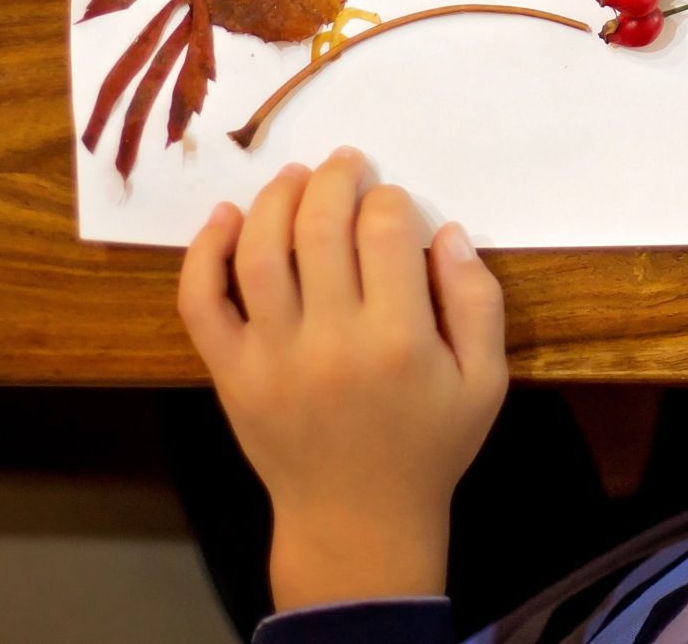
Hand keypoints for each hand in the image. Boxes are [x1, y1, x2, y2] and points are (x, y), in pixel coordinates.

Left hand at [178, 148, 506, 610]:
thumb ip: (477, 302)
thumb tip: (447, 232)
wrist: (358, 522)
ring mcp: (272, 357)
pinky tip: (226, 218)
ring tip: (295, 177)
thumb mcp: (485, 381)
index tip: (392, 202)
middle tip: (346, 164)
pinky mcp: (231, 373)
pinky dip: (205, 251)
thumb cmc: (428, 448)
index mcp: (398, 340)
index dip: (389, 200)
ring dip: (275, 198)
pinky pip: (202, 301)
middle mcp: (330, 342)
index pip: (385, 231)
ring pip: (259, 251)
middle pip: (320, 227)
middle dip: (336, 179)